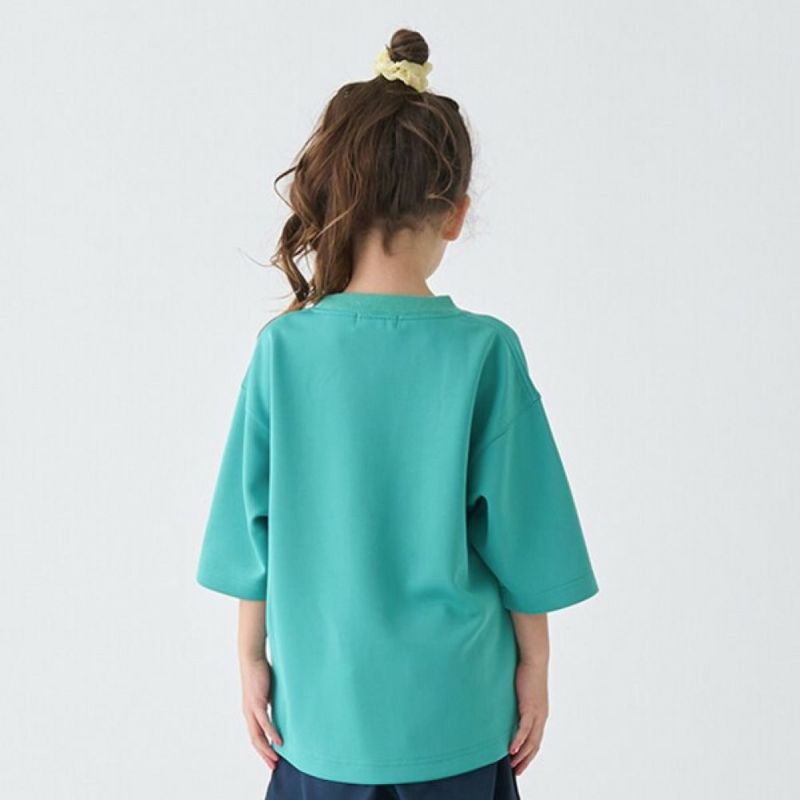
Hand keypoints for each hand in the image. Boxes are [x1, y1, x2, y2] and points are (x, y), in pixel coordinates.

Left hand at [241, 657, 282, 769]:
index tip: (271, 759)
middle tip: (274, 766)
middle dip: (264, 755)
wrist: (252, 659)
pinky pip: (264, 722)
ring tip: (276, 760)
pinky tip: (279, 741)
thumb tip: (280, 711)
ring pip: (257, 736)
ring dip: (266, 750)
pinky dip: (271, 733)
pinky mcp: (256, 703)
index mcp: (251, 712)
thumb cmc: (261, 673)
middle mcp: (248, 714)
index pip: (256, 736)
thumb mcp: (268, 693)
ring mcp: (251, 710)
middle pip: (255, 741)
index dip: (263, 749)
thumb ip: (271, 704)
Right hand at [508, 659, 548, 775]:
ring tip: (512, 765)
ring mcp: (537, 714)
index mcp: (540, 714)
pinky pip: (524, 729)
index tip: (520, 762)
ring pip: (531, 741)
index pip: (536, 739)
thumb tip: (511, 707)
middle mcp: (541, 717)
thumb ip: (520, 702)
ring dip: (521, 755)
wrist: (534, 660)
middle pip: (535, 745)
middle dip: (525, 760)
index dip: (529, 753)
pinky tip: (511, 750)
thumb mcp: (524, 692)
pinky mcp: (530, 708)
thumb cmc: (528, 672)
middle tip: (516, 771)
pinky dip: (518, 741)